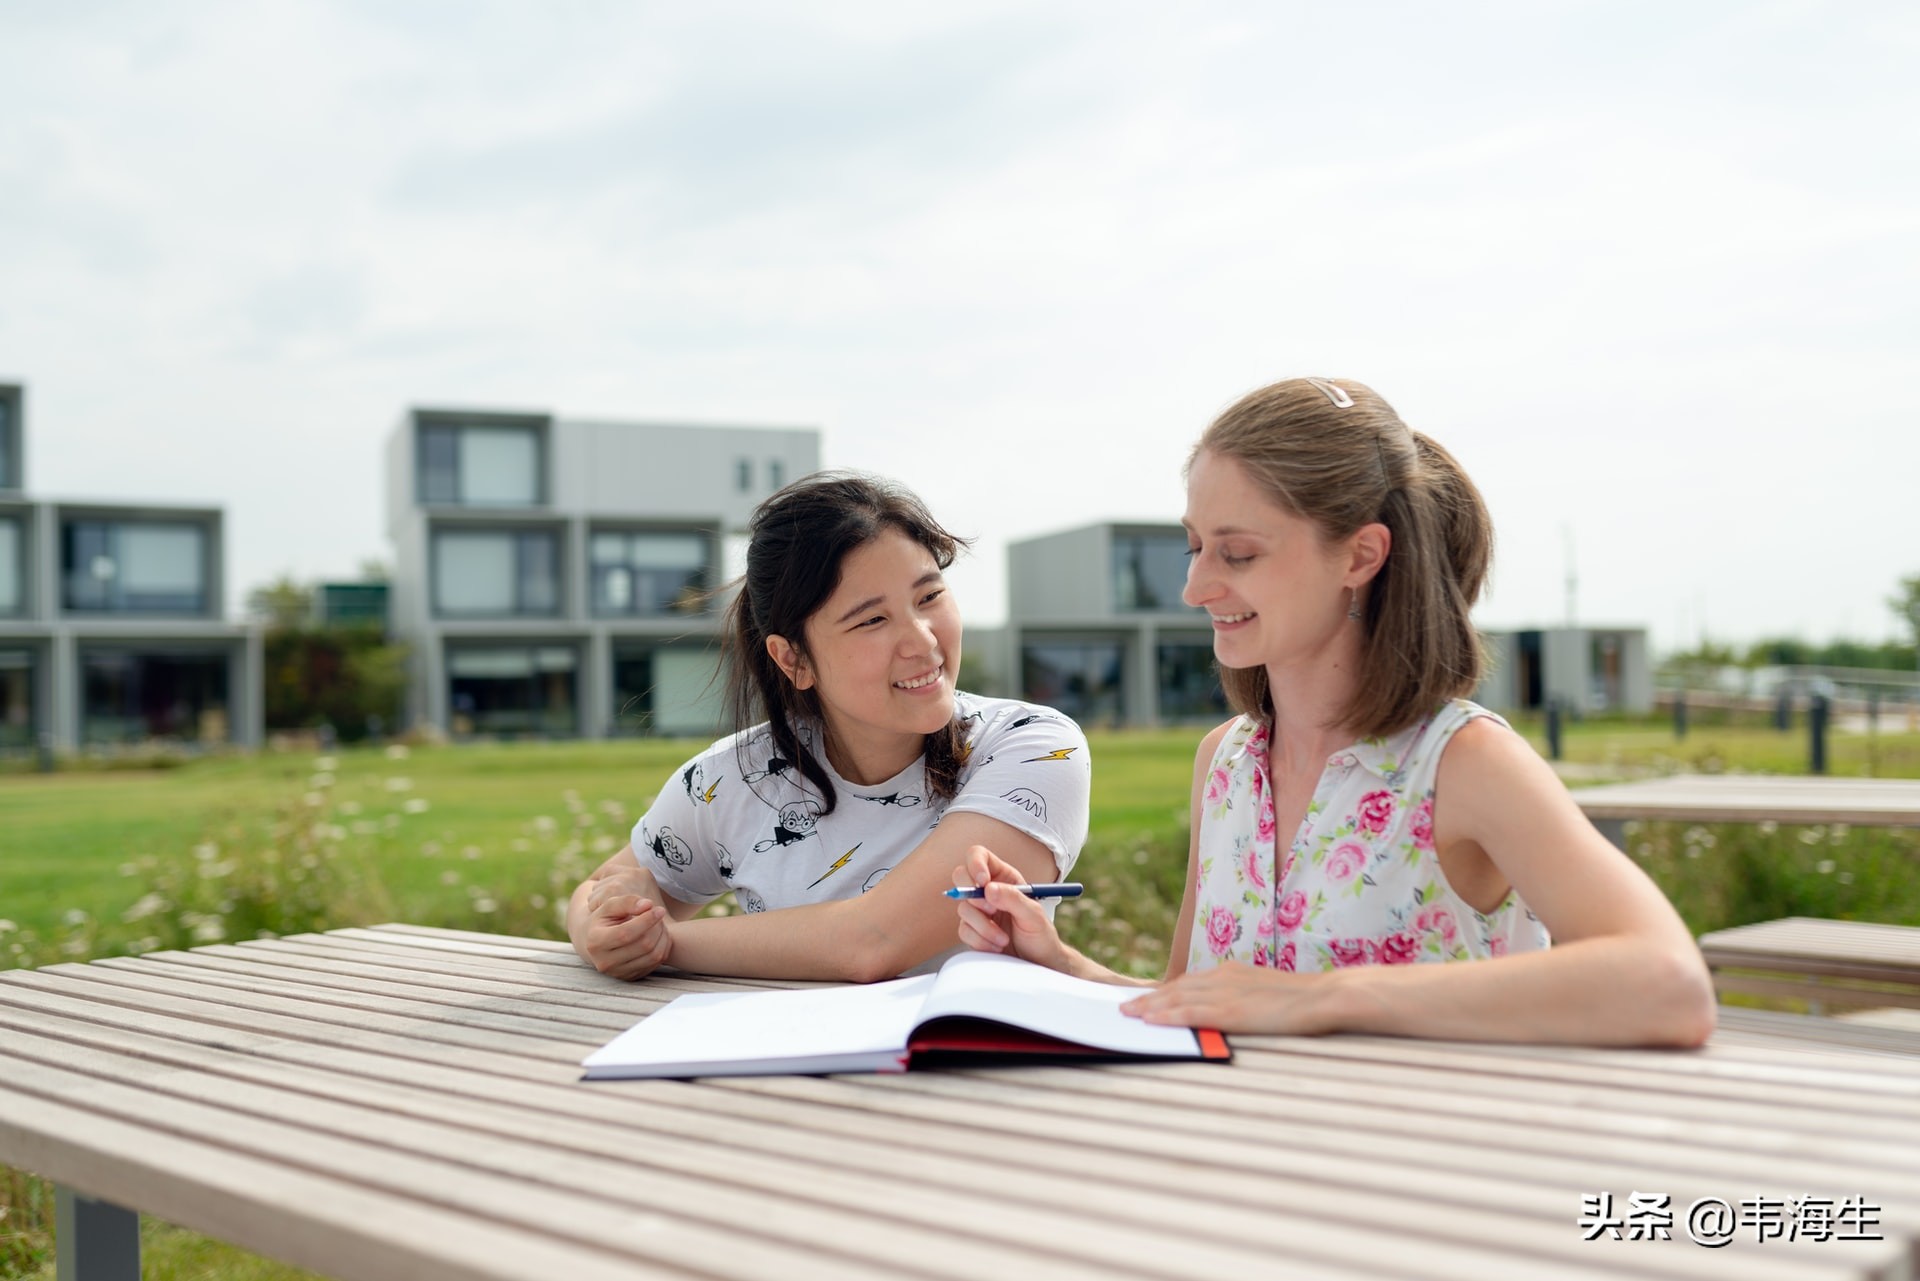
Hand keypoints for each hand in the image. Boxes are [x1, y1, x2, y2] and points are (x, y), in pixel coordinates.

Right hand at [581, 865, 671, 980]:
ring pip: (654, 956)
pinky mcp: (632, 978)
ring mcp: (619, 973)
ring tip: (660, 923)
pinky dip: (663, 947)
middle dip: (656, 927)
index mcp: (596, 942)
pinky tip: (660, 935)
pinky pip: (657, 963)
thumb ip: (626, 901)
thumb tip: (647, 905)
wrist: (597, 943)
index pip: (626, 933)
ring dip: (663, 936)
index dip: (646, 920)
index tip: (659, 909)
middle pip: (643, 945)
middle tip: (659, 913)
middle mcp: (605, 962)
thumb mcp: (609, 907)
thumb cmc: (604, 920)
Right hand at [952, 844, 1072, 972]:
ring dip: (983, 927)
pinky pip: (963, 930)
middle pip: (961, 877)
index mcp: (1004, 877)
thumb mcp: (1034, 915)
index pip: (979, 856)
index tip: (982, 882)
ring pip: (963, 908)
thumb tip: (988, 889)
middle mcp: (988, 890)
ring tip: (1003, 939)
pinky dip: (980, 941)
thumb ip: (1013, 898)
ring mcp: (978, 910)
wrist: (1038, 964)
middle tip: (991, 910)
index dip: (975, 863)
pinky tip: (997, 946)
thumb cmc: (1041, 935)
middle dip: (973, 896)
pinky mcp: (972, 930)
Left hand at [1120, 962, 1339, 1034]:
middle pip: (1176, 987)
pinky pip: (1191, 1011)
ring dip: (1149, 1006)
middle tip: (1125, 1006)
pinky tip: (1150, 1021)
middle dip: (1149, 997)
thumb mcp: (1266, 993)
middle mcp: (1223, 978)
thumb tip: (1230, 1010)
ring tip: (1128, 1013)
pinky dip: (1168, 1015)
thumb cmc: (1304, 999)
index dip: (1165, 991)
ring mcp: (1226, 993)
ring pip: (1177, 997)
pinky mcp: (1232, 1010)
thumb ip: (1244, 997)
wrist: (1325, 996)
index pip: (1189, 982)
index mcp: (1232, 973)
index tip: (1146, 998)